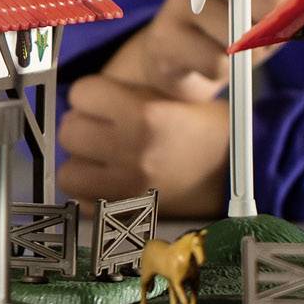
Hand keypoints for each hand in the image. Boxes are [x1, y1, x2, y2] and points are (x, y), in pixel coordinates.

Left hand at [56, 80, 226, 212]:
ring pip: (68, 172)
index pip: (82, 93)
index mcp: (146, 114)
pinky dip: (90, 194)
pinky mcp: (127, 212)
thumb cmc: (209, 130)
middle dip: (83, 126)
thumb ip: (130, 90)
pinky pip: (83, 204)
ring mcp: (127, 185)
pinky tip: (106, 182)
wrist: (235, 174)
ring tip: (100, 158)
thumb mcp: (176, 94)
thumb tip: (91, 94)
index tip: (101, 99)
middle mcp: (132, 150)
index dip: (91, 94)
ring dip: (81, 164)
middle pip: (70, 131)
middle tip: (100, 128)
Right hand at [110, 0, 303, 100]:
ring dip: (246, 54)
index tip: (291, 18)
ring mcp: (181, 1)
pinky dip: (220, 71)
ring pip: (240, 35)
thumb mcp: (263, 8)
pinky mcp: (165, 38)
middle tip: (263, 38)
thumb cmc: (227, 30)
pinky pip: (216, 62)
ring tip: (231, 49)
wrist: (172, 59)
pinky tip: (207, 61)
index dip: (300, 6)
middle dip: (274, 29)